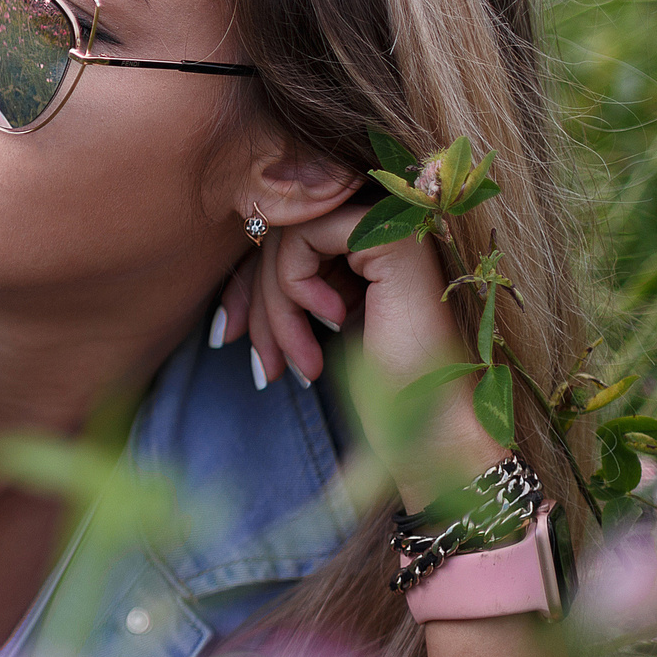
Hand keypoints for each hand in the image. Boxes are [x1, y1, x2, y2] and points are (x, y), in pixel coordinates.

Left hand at [217, 203, 504, 507]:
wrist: (433, 429)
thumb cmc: (384, 392)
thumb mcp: (311, 333)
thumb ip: (280, 298)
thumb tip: (223, 313)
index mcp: (369, 250)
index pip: (282, 244)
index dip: (246, 290)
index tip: (229, 335)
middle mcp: (382, 229)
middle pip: (280, 239)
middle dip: (260, 307)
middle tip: (267, 367)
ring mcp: (391, 227)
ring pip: (286, 238)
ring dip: (277, 309)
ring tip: (300, 363)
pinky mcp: (391, 236)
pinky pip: (303, 236)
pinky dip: (296, 283)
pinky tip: (332, 321)